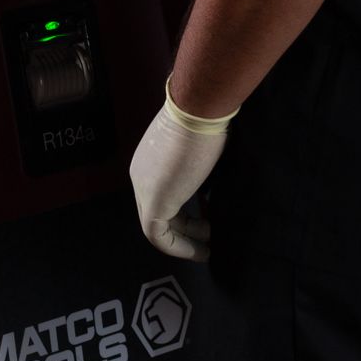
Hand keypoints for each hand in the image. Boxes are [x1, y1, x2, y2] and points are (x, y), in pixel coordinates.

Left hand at [129, 98, 228, 262]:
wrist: (199, 109)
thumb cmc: (207, 118)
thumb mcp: (204, 145)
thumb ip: (204, 165)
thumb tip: (218, 184)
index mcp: (151, 158)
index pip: (166, 189)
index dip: (187, 207)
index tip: (210, 214)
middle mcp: (142, 174)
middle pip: (162, 209)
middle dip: (187, 226)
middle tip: (213, 233)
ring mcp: (145, 188)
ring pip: (159, 224)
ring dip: (185, 239)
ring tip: (209, 247)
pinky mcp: (153, 202)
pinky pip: (158, 236)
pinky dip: (179, 247)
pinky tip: (201, 251)